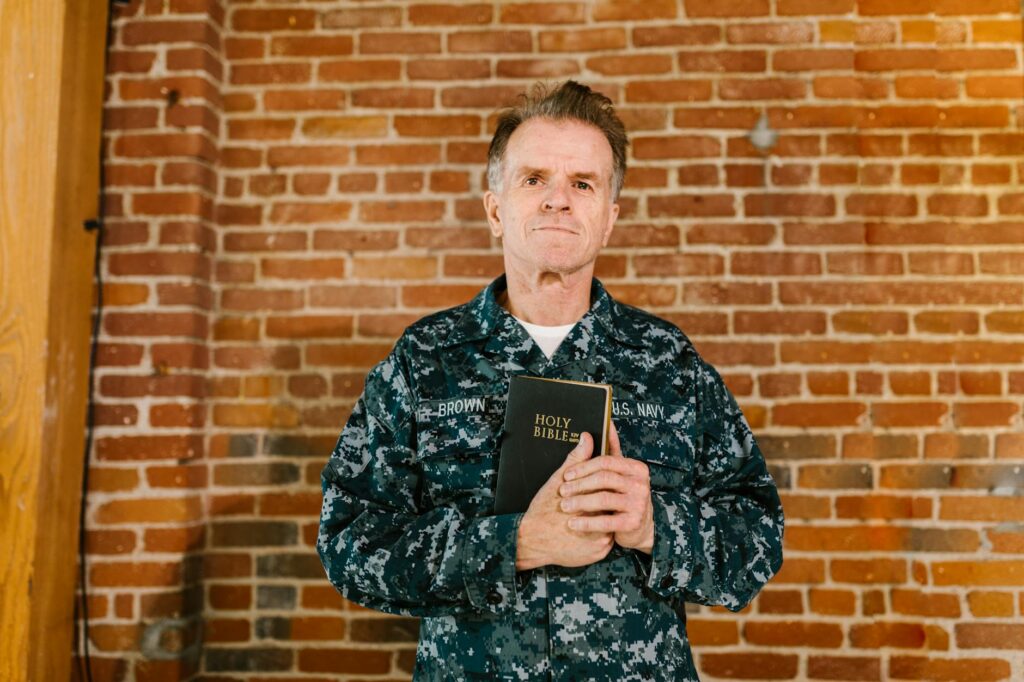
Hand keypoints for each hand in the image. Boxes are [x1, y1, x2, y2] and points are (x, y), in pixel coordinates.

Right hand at [515, 432, 614, 570]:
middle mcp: (601, 522)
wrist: (530, 542)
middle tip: (597, 501)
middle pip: (614, 508)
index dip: (608, 486)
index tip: (605, 484)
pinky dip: (600, 535)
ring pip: (612, 524)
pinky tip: (589, 529)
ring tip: (593, 513)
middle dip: (607, 503)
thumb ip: (577, 460)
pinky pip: (606, 541)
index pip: (611, 491)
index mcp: (593, 503)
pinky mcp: (599, 554)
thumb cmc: (543, 510)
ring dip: (605, 519)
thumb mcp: (557, 482)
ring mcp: (602, 541)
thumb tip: (587, 437)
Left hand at [558, 421, 654, 553]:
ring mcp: (639, 504)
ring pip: (603, 498)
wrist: (640, 528)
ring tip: (565, 506)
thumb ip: (608, 452)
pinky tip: (573, 524)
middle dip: (579, 485)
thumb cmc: (623, 496)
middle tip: (562, 491)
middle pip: (603, 478)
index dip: (583, 467)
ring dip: (580, 502)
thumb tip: (597, 428)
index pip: (606, 461)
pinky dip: (586, 523)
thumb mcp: (616, 474)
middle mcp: (641, 484)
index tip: (566, 475)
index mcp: (636, 468)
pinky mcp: (633, 523)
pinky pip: (605, 521)